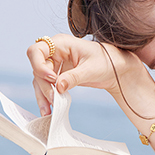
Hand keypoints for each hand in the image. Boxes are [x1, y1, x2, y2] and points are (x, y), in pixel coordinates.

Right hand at [26, 35, 143, 115]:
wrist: (117, 69)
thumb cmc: (107, 61)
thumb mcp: (92, 69)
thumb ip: (74, 77)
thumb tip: (58, 87)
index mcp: (61, 43)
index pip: (37, 51)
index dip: (39, 65)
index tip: (53, 79)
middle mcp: (55, 53)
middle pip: (37, 69)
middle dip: (43, 85)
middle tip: (54, 99)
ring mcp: (56, 65)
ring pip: (40, 80)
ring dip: (42, 95)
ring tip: (47, 111)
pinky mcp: (59, 76)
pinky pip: (48, 87)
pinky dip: (47, 98)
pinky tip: (49, 109)